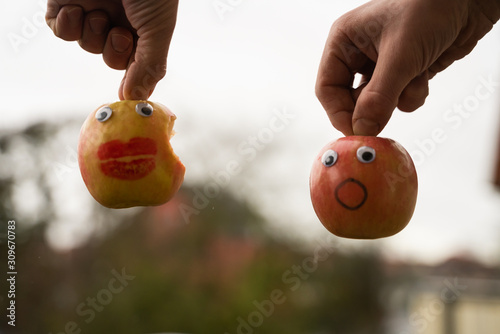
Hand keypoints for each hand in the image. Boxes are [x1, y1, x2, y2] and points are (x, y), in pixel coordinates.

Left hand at [46, 0, 178, 99]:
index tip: (130, 90)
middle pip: (109, 57)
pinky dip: (68, 25)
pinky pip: (60, 29)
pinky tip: (78, 10)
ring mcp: (92, 10)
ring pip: (86, 44)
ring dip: (92, 34)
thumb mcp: (158, 29)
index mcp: (143, 26)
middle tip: (121, 34)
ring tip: (101, 13)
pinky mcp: (66, 2)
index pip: (136, 63)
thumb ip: (150, 66)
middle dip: (114, 51)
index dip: (133, 74)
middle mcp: (118, 19)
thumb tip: (136, 99)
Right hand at [315, 0, 499, 135]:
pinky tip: (425, 75)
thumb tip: (361, 129)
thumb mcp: (400, 56)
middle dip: (373, 106)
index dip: (339, 112)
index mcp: (344, 41)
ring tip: (415, 79)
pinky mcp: (403, 72)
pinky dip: (413, 94)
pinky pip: (399, 99)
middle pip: (350, 99)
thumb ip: (378, 97)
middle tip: (384, 116)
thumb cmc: (430, 9)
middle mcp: (358, 53)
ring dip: (398, 98)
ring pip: (376, 102)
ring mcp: (381, 64)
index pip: (327, 87)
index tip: (355, 132)